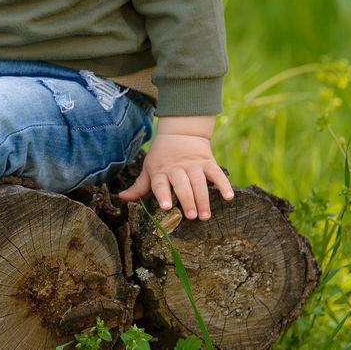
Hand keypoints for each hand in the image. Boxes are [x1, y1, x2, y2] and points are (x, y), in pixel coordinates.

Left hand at [118, 119, 232, 220]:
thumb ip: (139, 186)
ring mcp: (193, 165)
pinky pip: (217, 174)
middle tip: (192, 216)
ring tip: (205, 215)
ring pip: (199, 182)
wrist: (180, 132)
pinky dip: (223, 184)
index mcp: (161, 171)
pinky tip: (228, 196)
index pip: (161, 184)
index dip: (163, 194)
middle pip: (182, 185)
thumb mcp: (149, 168)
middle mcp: (177, 169)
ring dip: (203, 199)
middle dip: (187, 200)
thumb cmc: (162, 156)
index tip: (167, 207)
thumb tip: (122, 198)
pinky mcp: (208, 162)